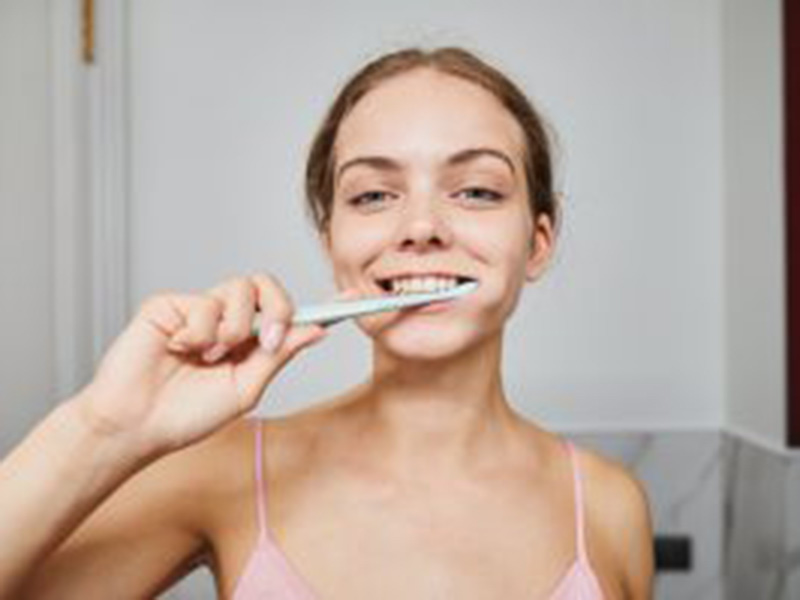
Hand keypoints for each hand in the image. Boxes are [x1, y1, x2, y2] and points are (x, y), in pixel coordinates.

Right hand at [72, 274, 355, 456]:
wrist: (137, 425)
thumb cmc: (186, 415)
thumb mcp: (246, 388)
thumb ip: (280, 355)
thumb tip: (317, 331)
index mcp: (250, 343)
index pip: (287, 315)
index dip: (318, 306)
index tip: (352, 301)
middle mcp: (228, 321)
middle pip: (267, 286)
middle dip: (275, 310)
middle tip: (265, 340)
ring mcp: (200, 309)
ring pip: (238, 289)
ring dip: (231, 329)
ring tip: (208, 356)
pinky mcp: (172, 303)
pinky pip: (203, 301)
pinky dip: (198, 332)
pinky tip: (179, 350)